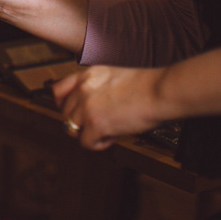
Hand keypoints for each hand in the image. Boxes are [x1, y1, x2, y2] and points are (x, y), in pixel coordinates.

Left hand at [52, 65, 166, 149]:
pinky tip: (113, 137)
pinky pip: (85, 142)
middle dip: (80, 122)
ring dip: (89, 133)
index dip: (64, 105)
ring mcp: (87, 107)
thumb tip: (87, 109)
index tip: (74, 113)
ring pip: (71, 129)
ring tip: (109, 130)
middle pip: (65, 113)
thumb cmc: (147, 86)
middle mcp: (82, 89)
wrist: (162, 91)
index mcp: (87, 75)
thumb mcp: (113, 77)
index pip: (58, 90)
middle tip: (100, 124)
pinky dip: (99, 144)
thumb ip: (96, 88)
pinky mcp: (95, 124)